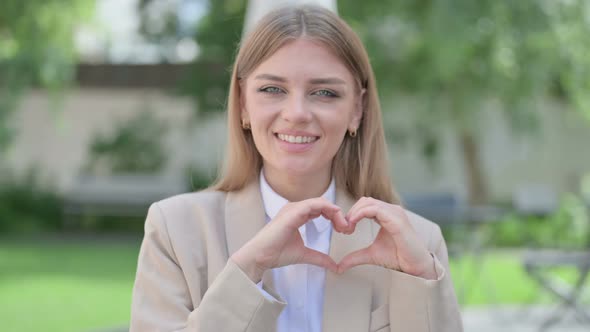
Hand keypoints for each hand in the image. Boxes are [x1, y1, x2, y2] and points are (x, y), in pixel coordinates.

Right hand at [231, 197, 348, 282]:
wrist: (261, 256)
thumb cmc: (277, 253)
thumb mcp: (304, 255)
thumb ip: (320, 258)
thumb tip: (335, 266)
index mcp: (298, 215)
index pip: (321, 209)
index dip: (334, 217)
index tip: (343, 230)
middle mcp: (296, 208)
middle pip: (323, 205)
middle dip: (337, 215)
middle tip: (347, 228)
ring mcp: (294, 208)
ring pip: (321, 202)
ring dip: (335, 213)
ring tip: (343, 226)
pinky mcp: (293, 211)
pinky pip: (314, 204)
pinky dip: (328, 209)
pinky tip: (335, 220)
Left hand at [338, 197, 436, 279]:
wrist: (415, 266)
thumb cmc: (398, 257)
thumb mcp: (371, 255)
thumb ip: (355, 257)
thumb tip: (339, 267)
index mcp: (387, 214)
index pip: (365, 204)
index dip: (352, 214)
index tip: (343, 229)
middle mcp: (391, 210)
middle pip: (365, 201)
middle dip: (351, 212)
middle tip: (343, 228)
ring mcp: (395, 212)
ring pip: (368, 202)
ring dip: (354, 213)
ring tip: (347, 228)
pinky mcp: (396, 219)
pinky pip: (375, 209)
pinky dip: (360, 214)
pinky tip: (353, 224)